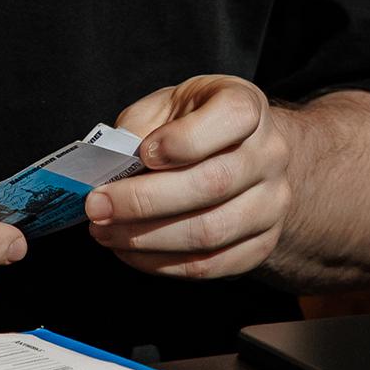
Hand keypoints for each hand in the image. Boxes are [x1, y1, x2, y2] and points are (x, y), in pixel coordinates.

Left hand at [85, 77, 292, 279]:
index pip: (231, 117)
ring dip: (147, 238)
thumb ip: (141, 126)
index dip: (184, 139)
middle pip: (212, 183)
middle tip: (97, 205)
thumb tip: (109, 165)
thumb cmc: (196, 123)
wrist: (244, 154)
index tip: (142, 154)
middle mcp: (270, 155)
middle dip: (144, 200)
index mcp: (247, 106)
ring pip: (210, 232)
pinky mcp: (261, 245)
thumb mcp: (168, 105)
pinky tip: (130, 251)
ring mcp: (271, 204)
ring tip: (105, 232)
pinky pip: (211, 265)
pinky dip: (162, 263)